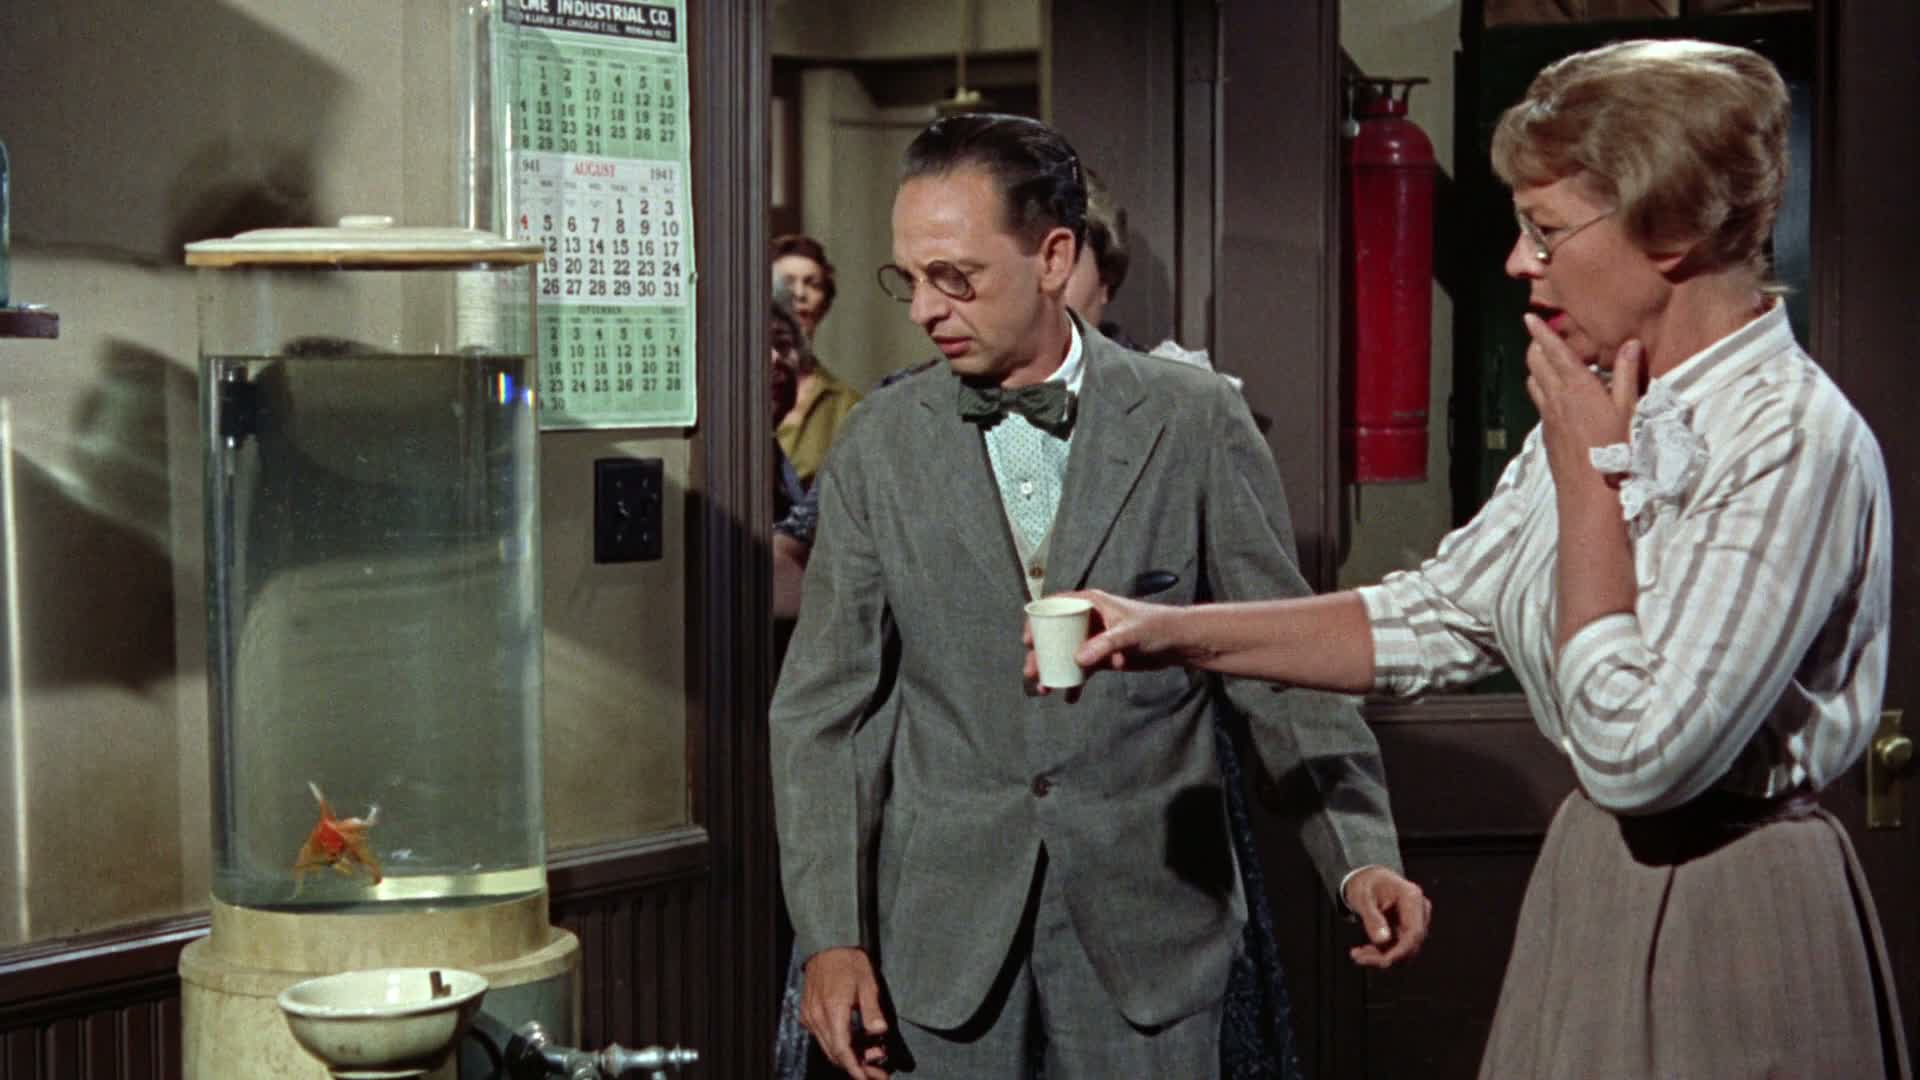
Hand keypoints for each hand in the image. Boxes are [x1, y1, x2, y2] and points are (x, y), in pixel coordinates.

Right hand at [801, 947, 890, 1077]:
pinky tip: (854, 1042)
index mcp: (833, 1009)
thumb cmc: (849, 960)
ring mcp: (810, 1015)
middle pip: (834, 1053)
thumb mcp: (868, 982)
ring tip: (870, 1055)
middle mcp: (817, 1016)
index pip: (842, 1050)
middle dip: (856, 1066)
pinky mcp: (808, 1012)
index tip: (868, 1079)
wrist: (827, 944)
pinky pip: (822, 1036)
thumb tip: (879, 1031)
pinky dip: (837, 1044)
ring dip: (848, 1056)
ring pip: (827, 1047)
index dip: (855, 1068)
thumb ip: (872, 1009)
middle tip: (877, 1071)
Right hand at [1022, 589, 1187, 692]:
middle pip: (1055, 635)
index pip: (1055, 607)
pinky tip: (1070, 697)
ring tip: (1045, 689)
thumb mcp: (1129, 633)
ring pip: (1065, 654)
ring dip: (1054, 670)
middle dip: (1040, 654)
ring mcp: (1094, 639)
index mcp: (1090, 604)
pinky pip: (1082, 670)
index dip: (1037, 621)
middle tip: (1033, 672)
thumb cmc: (1157, 626)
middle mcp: (1088, 620)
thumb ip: (1104, 645)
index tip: (1028, 640)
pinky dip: (1075, 682)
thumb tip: (1078, 660)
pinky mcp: (1103, 657)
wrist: (1178, 642)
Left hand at [1343, 866, 1430, 968]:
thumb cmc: (1365, 884)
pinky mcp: (1410, 930)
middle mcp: (1420, 910)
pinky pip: (1400, 949)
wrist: (1369, 878)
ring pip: (1406, 951)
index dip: (1400, 952)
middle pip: (1411, 945)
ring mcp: (1418, 921)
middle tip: (1357, 956)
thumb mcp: (1362, 898)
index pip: (1414, 932)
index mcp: (1412, 897)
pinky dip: (1383, 953)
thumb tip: (1383, 941)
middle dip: (1385, 956)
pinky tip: (1365, 951)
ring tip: (1357, 953)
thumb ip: (1372, 918)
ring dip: (1382, 957)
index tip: (1380, 961)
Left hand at [1521, 313, 1642, 486]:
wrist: (1589, 491)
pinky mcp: (1546, 432)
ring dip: (1536, 367)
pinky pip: (1539, 402)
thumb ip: (1628, 374)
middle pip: (1536, 363)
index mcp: (1576, 386)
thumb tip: (1631, 344)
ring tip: (1545, 360)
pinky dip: (1542, 389)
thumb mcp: (1629, 409)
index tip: (1529, 317)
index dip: (1541, 332)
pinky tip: (1554, 395)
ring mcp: (1548, 416)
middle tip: (1540, 336)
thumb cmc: (1615, 449)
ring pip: (1533, 382)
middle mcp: (1556, 397)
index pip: (1554, 351)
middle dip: (1536, 346)